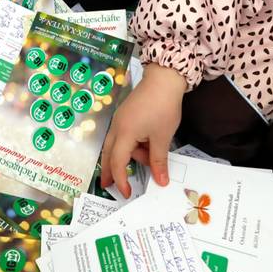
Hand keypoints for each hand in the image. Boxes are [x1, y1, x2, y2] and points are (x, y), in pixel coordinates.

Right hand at [100, 63, 186, 196]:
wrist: (164, 79)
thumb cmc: (163, 107)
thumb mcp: (162, 137)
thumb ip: (159, 161)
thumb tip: (161, 181)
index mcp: (124, 133)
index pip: (118, 162)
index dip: (121, 180)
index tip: (127, 193)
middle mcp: (117, 126)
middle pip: (109, 153)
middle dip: (109, 170)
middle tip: (108, 185)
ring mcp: (120, 119)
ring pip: (117, 144)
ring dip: (129, 156)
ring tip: (149, 159)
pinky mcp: (126, 114)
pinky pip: (123, 135)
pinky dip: (131, 145)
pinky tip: (145, 147)